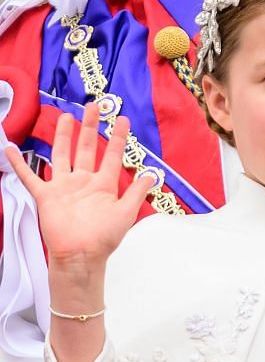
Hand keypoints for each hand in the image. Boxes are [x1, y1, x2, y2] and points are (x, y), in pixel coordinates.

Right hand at [4, 104, 153, 272]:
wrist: (80, 255)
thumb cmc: (104, 237)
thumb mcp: (126, 212)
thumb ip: (137, 191)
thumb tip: (153, 174)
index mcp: (103, 184)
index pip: (112, 154)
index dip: (117, 137)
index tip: (122, 119)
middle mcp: (83, 181)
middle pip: (87, 147)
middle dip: (89, 127)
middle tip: (92, 106)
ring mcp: (64, 187)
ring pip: (62, 154)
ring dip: (63, 136)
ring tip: (65, 116)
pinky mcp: (46, 196)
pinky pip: (30, 177)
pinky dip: (19, 163)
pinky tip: (11, 149)